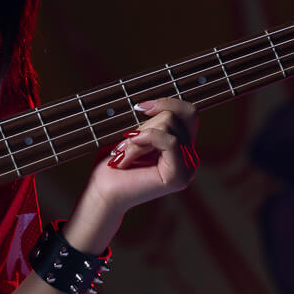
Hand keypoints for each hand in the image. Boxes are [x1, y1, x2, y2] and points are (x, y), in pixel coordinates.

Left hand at [69, 98, 200, 246]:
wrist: (103, 191)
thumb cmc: (115, 163)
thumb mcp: (137, 133)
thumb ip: (155, 120)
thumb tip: (160, 104)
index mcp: (182, 147)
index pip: (189, 113)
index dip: (167, 102)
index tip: (139, 107)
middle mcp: (189, 157)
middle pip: (175, 116)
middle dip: (144, 125)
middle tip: (124, 146)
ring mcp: (187, 168)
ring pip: (169, 126)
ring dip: (138, 138)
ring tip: (124, 155)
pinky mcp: (179, 176)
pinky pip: (170, 141)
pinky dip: (145, 141)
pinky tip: (128, 155)